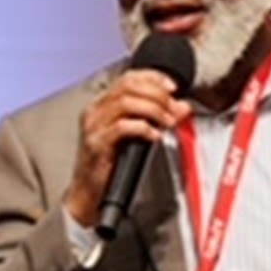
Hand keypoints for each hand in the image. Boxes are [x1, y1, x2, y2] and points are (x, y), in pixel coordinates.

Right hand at [63, 68, 191, 226]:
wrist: (88, 192)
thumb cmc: (109, 165)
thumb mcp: (136, 136)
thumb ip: (157, 117)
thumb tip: (181, 107)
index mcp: (103, 104)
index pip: (129, 77)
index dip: (154, 77)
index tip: (173, 87)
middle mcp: (95, 110)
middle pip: (128, 86)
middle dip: (157, 94)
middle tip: (173, 108)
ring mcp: (94, 126)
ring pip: (126, 102)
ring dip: (153, 110)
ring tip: (166, 122)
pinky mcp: (97, 143)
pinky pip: (122, 127)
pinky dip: (143, 128)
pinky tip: (153, 135)